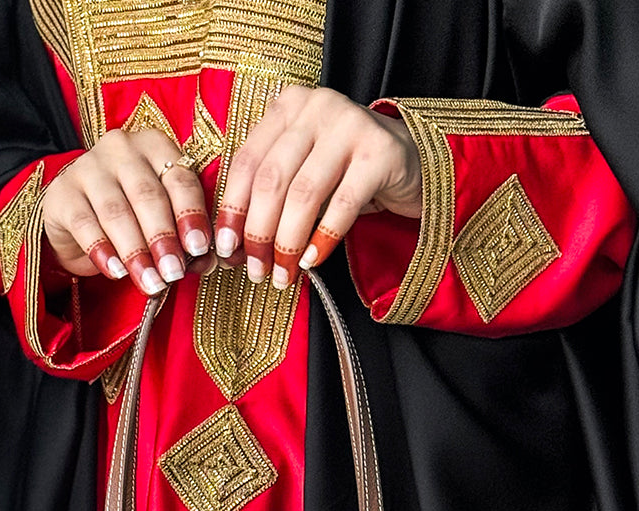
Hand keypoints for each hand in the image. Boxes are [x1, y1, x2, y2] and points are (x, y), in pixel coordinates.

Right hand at [42, 129, 216, 295]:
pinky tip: (117, 273)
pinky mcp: (62, 193)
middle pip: (148, 195)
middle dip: (163, 238)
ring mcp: (88, 167)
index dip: (192, 215)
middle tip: (174, 272)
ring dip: (136, 252)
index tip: (200, 249)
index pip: (180, 179)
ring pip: (116, 212)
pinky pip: (84, 224)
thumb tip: (207, 262)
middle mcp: (122, 149)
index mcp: (157, 148)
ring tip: (151, 283)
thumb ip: (187, 238)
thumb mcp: (164, 220)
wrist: (79, 217)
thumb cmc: (134, 216)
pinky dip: (103, 251)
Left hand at [214, 86, 421, 288]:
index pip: (246, 162)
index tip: (226, 249)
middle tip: (256, 271)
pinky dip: (322, 238)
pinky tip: (312, 261)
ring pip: (303, 194)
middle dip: (258, 233)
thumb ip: (270, 197)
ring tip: (283, 275)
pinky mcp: (380, 152)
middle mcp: (317, 106)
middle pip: (271, 179)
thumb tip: (233, 248)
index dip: (232, 209)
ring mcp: (350, 125)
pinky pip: (342, 205)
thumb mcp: (304, 172)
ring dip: (288, 243)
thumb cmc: (347, 175)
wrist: (413, 164)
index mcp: (288, 107)